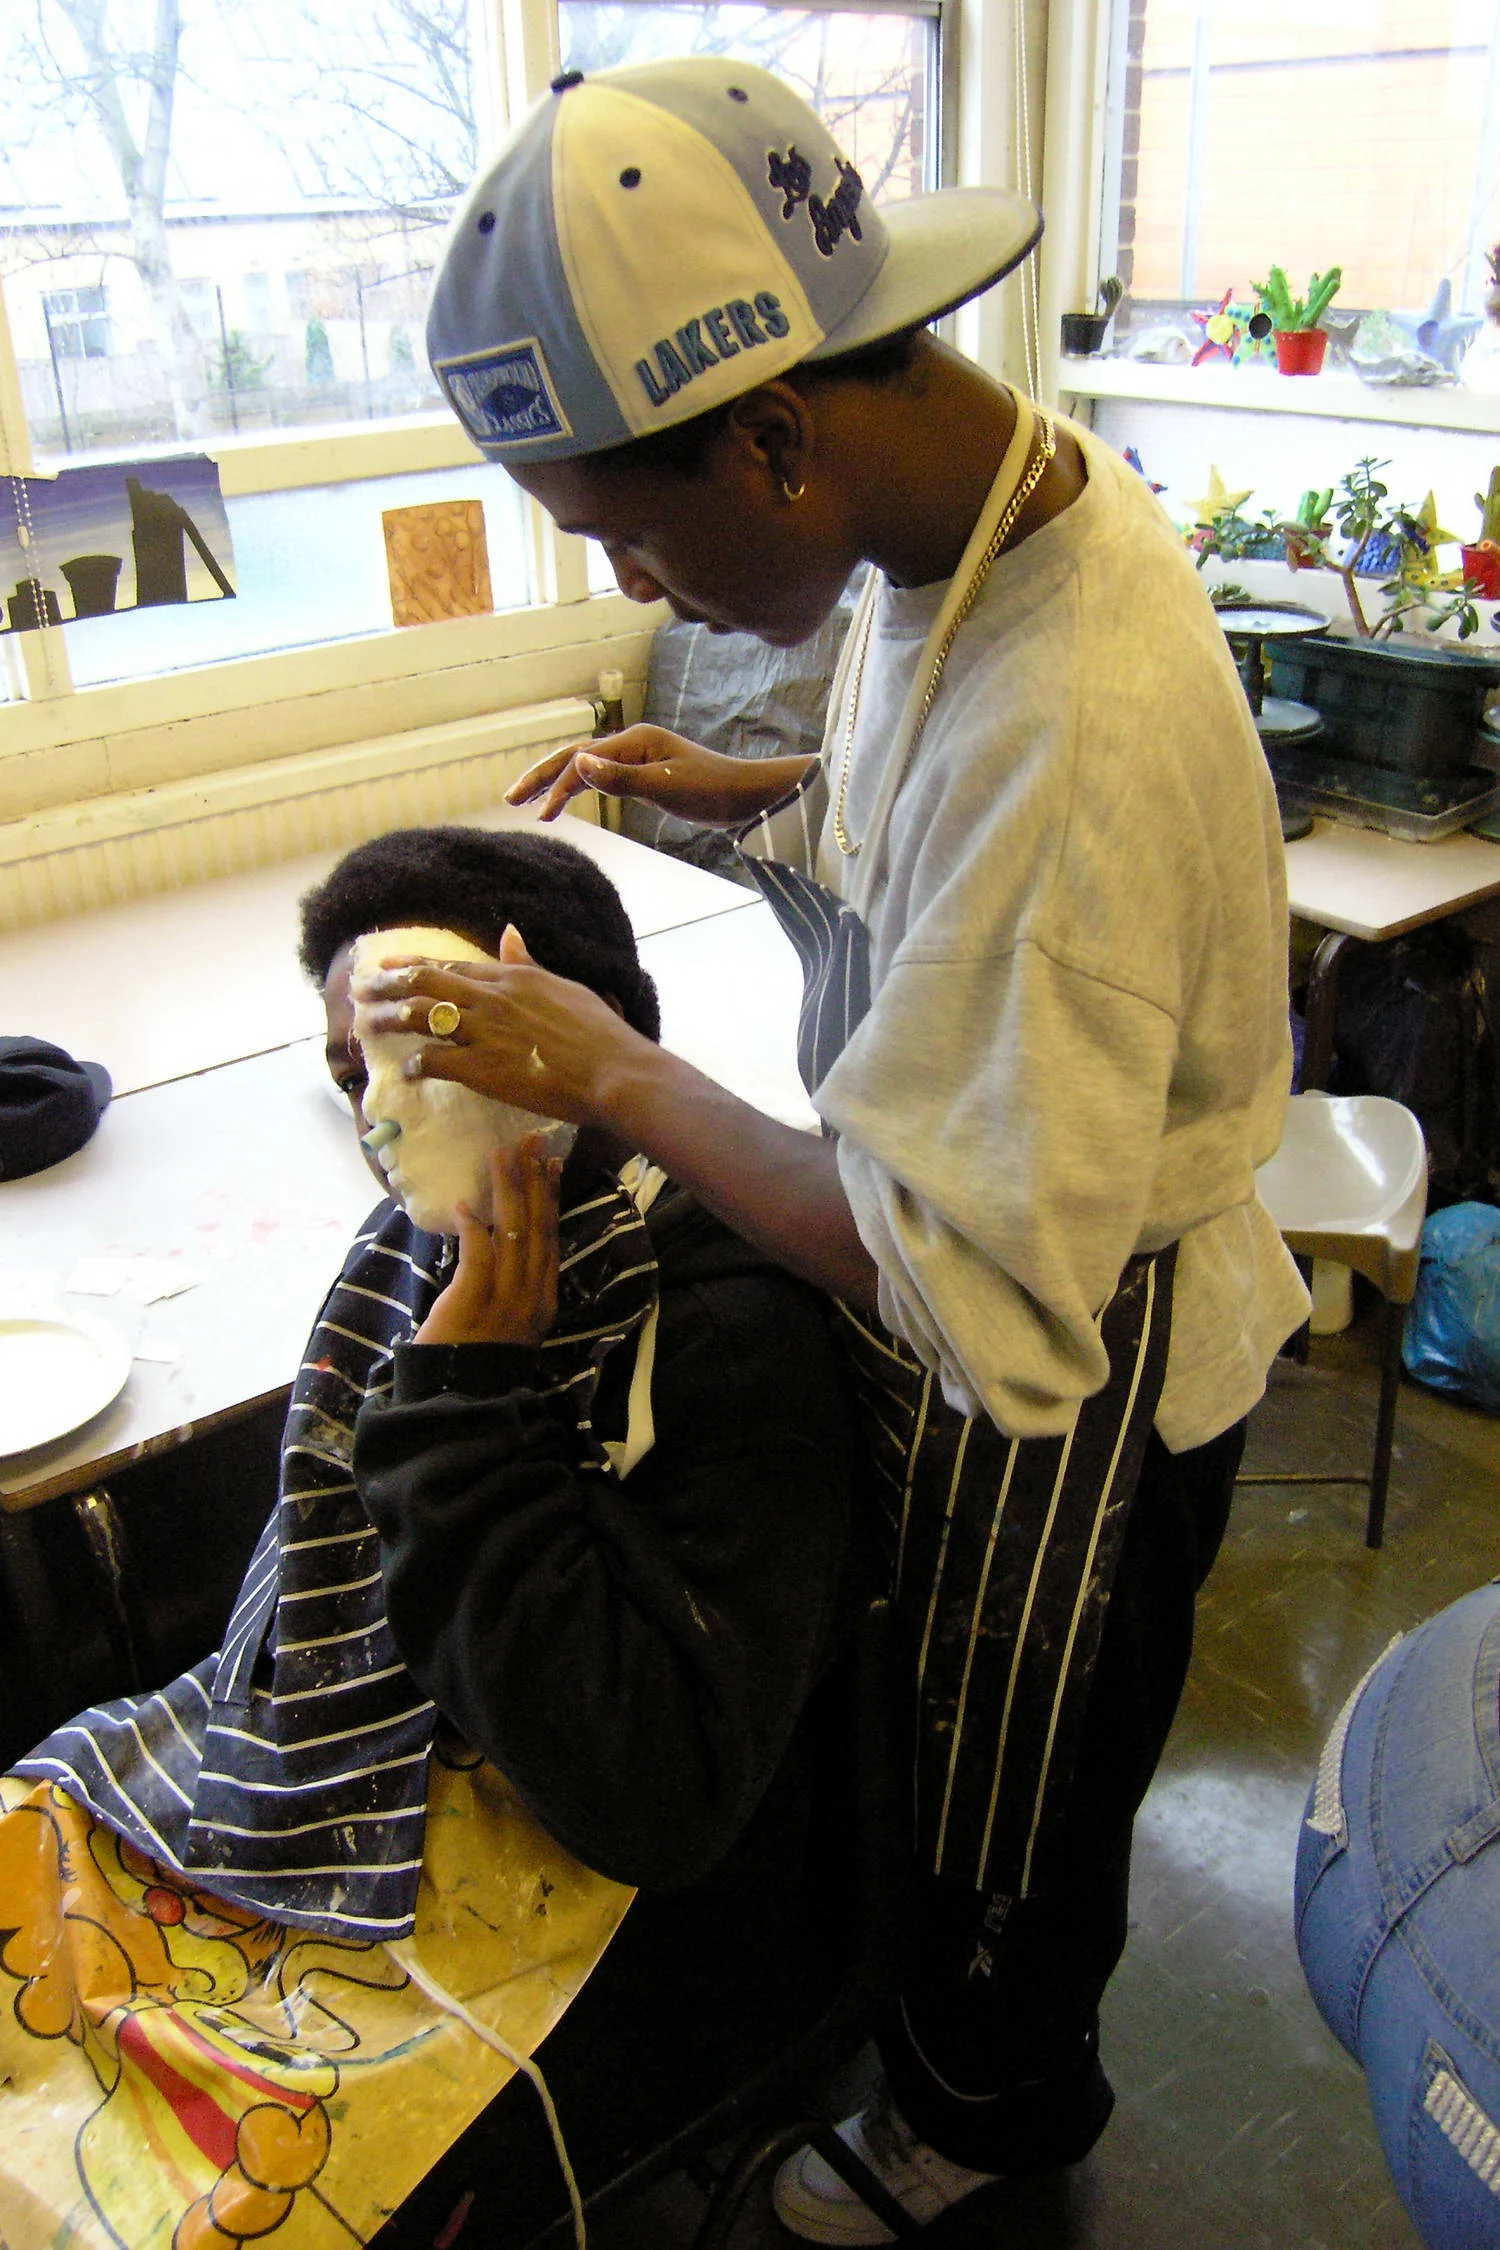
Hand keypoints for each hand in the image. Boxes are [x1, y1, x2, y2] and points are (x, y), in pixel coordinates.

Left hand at [353, 926, 647, 1128]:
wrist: (610, 1070)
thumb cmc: (598, 1032)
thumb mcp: (563, 987)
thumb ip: (528, 964)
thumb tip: (509, 933)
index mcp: (510, 978)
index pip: (449, 967)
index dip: (411, 964)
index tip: (385, 965)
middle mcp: (489, 998)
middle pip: (423, 984)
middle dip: (385, 985)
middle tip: (359, 990)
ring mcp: (482, 1032)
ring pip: (420, 1017)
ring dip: (389, 1020)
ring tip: (367, 1025)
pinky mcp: (481, 1067)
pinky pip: (435, 1060)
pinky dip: (417, 1064)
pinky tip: (409, 1070)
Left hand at [414, 1139, 560, 1346]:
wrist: (457, 1398)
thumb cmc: (478, 1359)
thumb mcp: (510, 1322)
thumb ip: (510, 1283)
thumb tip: (494, 1238)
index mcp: (544, 1299)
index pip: (551, 1238)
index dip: (551, 1198)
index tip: (551, 1164)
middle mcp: (532, 1296)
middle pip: (537, 1228)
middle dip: (535, 1181)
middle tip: (532, 1142)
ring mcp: (504, 1300)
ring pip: (512, 1235)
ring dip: (507, 1191)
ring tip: (502, 1155)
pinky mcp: (472, 1303)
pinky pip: (478, 1256)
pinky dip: (474, 1228)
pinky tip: (467, 1205)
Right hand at [505, 724, 808, 824]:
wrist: (749, 796)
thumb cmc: (713, 791)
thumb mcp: (666, 788)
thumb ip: (620, 779)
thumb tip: (578, 765)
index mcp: (634, 741)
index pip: (582, 760)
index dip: (556, 784)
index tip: (538, 812)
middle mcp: (633, 744)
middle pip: (576, 756)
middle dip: (543, 776)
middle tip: (511, 799)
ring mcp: (639, 757)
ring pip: (588, 767)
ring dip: (559, 784)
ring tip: (534, 807)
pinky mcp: (647, 773)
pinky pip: (604, 777)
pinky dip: (582, 789)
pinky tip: (570, 801)